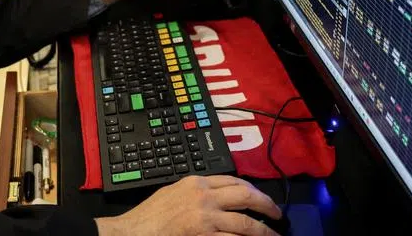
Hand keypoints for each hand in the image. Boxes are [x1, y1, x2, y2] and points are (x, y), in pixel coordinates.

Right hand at [97, 176, 282, 235]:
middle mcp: (205, 196)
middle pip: (245, 196)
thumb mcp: (174, 192)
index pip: (233, 180)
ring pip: (245, 221)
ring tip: (273, 234)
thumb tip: (215, 195)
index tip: (260, 197)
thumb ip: (196, 191)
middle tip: (277, 214)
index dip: (252, 189)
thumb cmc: (150, 216)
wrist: (134, 232)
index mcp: (197, 182)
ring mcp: (206, 217)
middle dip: (266, 204)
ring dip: (263, 229)